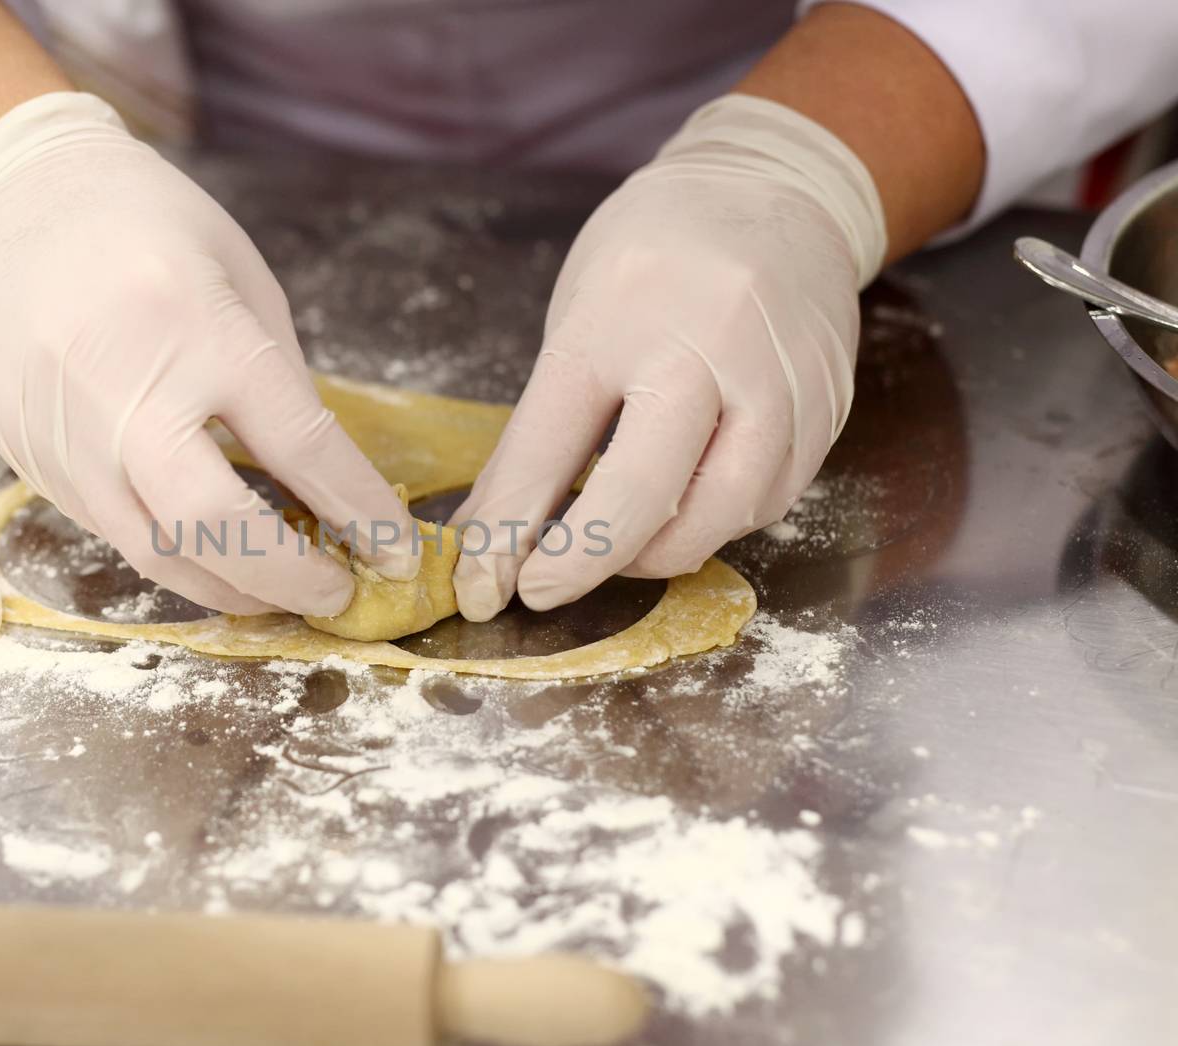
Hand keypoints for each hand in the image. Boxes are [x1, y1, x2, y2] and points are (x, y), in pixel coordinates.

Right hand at [0, 93, 417, 615]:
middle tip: (337, 595)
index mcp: (199, 330)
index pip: (299, 446)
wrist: (11, 202)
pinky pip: (114, 532)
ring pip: (155, 554)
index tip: (398, 553)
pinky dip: (174, 556)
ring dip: (231, 588)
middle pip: (212, 525)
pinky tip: (213, 556)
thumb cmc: (146, 224)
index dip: (360, 512)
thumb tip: (319, 483)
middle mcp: (124, 394)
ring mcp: (66, 436)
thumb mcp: (240, 276)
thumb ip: (277, 381)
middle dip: (288, 578)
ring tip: (281, 592)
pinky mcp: (31, 461)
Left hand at [451, 94, 885, 619]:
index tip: (489, 584)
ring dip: (660, 551)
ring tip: (623, 545)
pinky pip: (772, 498)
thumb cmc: (655, 252)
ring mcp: (777, 374)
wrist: (780, 185)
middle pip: (642, 491)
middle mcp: (704, 341)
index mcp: (617, 312)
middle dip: (586, 561)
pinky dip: (719, 520)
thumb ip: (543, 428)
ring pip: (720, 512)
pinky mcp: (828, 402)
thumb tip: (494, 532)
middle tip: (545, 588)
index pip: (550, 445)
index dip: (513, 529)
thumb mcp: (578, 312)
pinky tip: (688, 507)